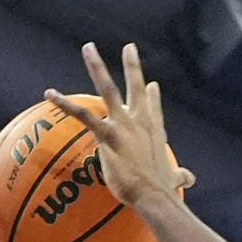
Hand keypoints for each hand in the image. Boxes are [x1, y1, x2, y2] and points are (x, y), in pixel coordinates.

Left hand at [46, 43, 193, 209]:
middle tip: (129, 47)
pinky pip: (83, 115)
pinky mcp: (108, 135)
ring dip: (97, 66)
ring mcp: (123, 125)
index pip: (153, 106)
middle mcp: (140, 121)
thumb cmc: (162, 191)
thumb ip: (180, 177)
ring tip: (88, 47)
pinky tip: (51, 94)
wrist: (154, 195)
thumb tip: (190, 180)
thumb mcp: (174, 180)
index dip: (153, 96)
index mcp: (155, 129)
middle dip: (132, 64)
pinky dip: (65, 104)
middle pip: (136, 86)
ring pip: (108, 89)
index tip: (153, 85)